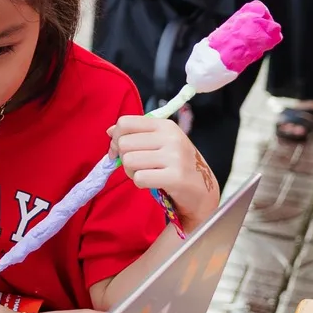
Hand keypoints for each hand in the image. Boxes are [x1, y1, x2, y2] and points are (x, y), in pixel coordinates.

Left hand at [110, 113, 219, 231]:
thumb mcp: (160, 142)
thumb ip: (136, 134)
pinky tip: (154, 182)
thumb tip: (110, 131)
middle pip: (124, 143)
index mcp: (165, 125)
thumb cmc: (176, 164)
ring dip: (131, 172)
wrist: (202, 190)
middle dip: (124, 158)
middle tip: (139, 166)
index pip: (125, 122)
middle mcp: (171, 138)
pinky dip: (141, 183)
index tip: (119, 150)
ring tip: (147, 173)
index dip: (116, 138)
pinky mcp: (175, 177)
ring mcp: (175, 157)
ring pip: (129, 161)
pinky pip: (139, 178)